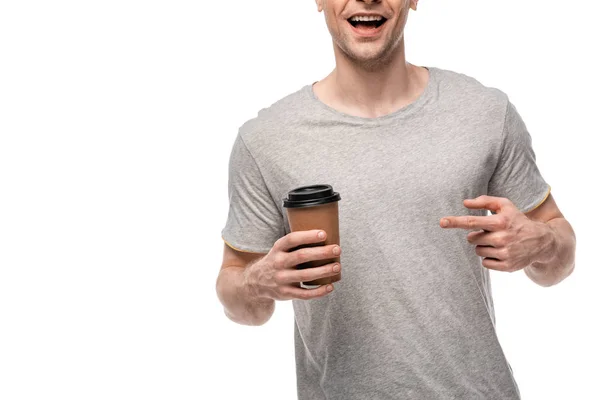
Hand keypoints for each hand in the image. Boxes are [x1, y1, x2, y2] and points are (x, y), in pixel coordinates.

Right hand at [243, 229, 341, 299]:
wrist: (256, 283)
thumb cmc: (277, 261)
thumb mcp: (280, 249)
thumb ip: (296, 244)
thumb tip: (325, 235)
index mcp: (278, 248)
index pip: (292, 239)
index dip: (308, 236)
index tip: (324, 234)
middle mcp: (278, 263)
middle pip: (302, 256)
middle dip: (322, 252)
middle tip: (337, 249)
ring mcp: (282, 279)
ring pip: (305, 275)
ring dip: (324, 271)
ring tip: (337, 266)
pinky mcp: (286, 293)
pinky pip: (304, 294)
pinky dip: (319, 291)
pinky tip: (330, 286)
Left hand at [440, 195, 554, 271]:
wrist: (542, 241)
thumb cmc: (518, 220)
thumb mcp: (506, 206)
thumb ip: (485, 201)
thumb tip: (464, 202)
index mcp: (500, 221)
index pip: (472, 222)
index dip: (455, 222)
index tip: (442, 222)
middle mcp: (502, 238)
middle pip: (472, 239)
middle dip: (478, 236)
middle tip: (492, 233)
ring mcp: (505, 253)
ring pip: (478, 251)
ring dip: (483, 246)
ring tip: (498, 242)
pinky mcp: (507, 266)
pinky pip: (485, 263)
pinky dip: (489, 258)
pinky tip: (501, 252)